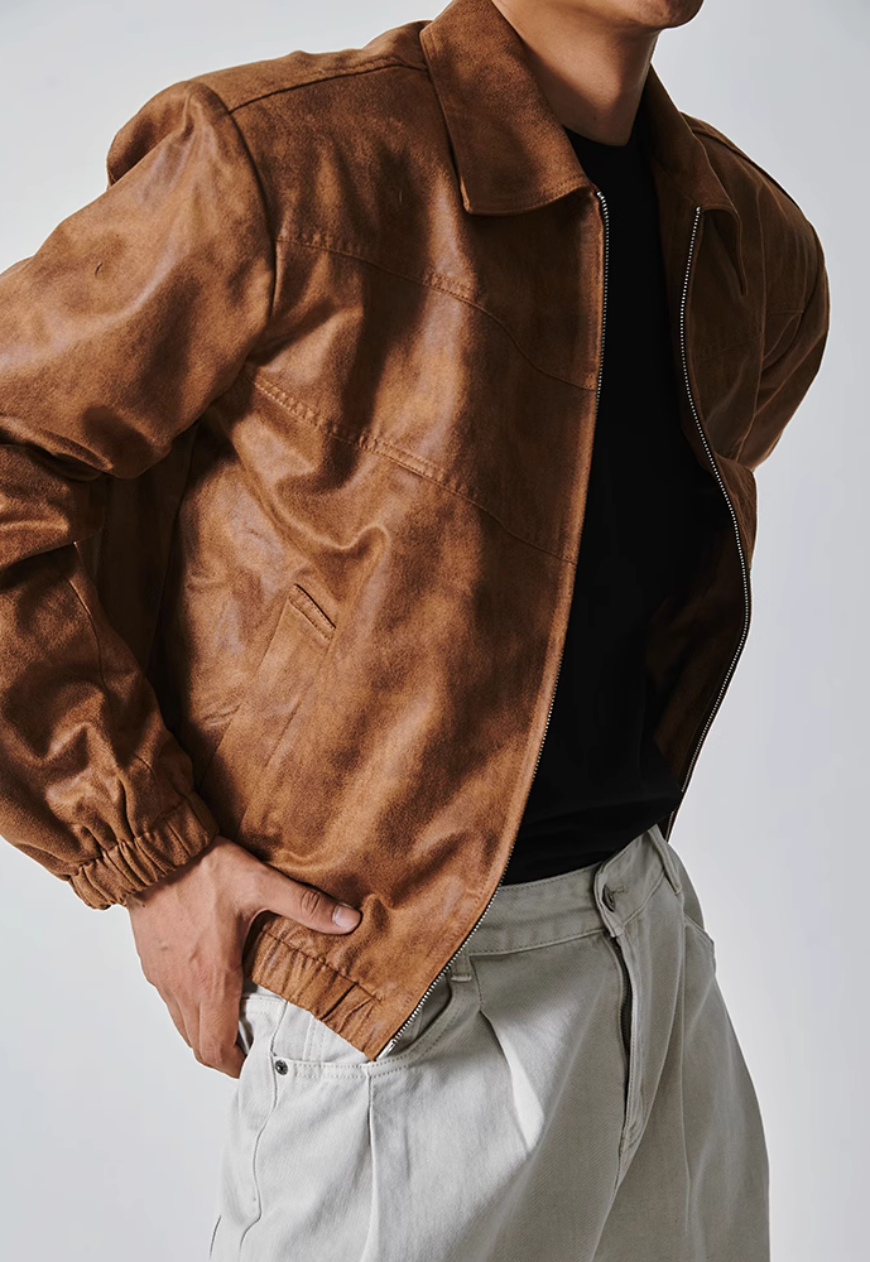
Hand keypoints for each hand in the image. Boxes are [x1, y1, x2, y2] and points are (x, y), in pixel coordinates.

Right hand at [124, 834, 361, 1077]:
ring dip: (204, 1031)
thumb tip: (348, 920)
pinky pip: (169, 1000)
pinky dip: (188, 1007)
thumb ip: (306, 905)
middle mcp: (182, 985)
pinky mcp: (151, 962)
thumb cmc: (201, 868)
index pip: (216, 1047)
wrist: (151, 852)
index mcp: (211, 977)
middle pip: (198, 1044)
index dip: (235, 1066)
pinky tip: (208, 984)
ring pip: (181, 1024)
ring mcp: (162, 976)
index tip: (253, 1062)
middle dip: (223, 1053)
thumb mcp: (261, 883)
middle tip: (249, 1044)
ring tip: (232, 1018)